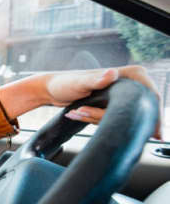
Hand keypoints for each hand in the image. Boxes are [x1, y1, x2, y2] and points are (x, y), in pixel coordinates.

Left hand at [44, 66, 161, 138]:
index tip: (150, 129)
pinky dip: (96, 120)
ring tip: (77, 111)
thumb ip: (96, 80)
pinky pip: (111, 118)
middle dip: (116, 118)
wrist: (50, 90)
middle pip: (136, 109)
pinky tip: (77, 114)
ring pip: (121, 116)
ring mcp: (119, 95)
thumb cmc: (63, 83)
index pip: (151, 94)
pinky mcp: (110, 105)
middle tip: (86, 112)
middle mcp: (126, 83)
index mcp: (127, 74)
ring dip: (99, 119)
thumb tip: (112, 74)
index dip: (152, 112)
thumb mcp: (79, 82)